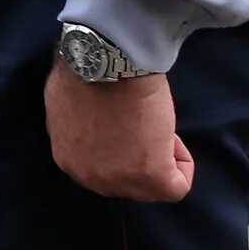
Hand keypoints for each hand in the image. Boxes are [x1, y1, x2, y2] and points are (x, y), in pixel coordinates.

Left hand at [45, 63, 193, 202]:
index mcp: (67, 159)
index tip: (125, 125)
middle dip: (138, 157)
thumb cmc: (87, 72)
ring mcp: (119, 181)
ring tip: (156, 127)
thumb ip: (76, 129)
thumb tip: (91, 132)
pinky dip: (183, 164)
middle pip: (125, 182)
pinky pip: (177, 187)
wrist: (108, 63)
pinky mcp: (151, 177)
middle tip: (144, 126)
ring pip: (152, 187)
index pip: (101, 170)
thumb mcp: (65, 106)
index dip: (119, 148)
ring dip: (160, 157)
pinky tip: (171, 137)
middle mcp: (88, 177)